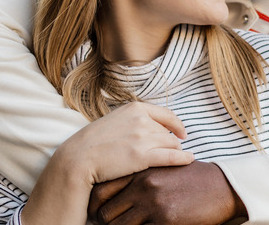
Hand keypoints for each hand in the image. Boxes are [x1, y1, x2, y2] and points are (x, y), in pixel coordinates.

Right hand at [57, 102, 194, 185]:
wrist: (78, 158)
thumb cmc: (94, 142)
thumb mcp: (115, 120)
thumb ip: (135, 120)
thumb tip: (154, 126)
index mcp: (135, 108)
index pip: (166, 114)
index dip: (177, 124)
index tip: (182, 133)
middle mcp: (142, 120)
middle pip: (168, 132)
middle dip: (170, 143)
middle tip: (169, 152)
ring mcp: (143, 138)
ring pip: (171, 144)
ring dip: (174, 151)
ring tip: (175, 159)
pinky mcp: (143, 156)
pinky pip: (172, 156)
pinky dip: (184, 158)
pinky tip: (190, 160)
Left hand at [87, 161, 246, 224]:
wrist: (221, 187)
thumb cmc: (189, 178)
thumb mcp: (162, 167)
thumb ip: (139, 174)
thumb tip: (111, 189)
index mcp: (140, 169)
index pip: (101, 189)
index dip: (93, 204)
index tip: (93, 212)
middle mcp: (143, 184)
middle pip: (106, 211)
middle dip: (103, 222)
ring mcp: (154, 203)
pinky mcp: (166, 220)